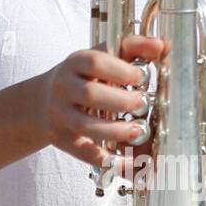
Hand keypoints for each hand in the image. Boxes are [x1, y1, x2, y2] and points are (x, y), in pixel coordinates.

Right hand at [37, 34, 163, 172]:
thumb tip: (162, 45)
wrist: (42, 100)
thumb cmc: (83, 77)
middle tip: (142, 104)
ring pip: (84, 125)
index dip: (121, 70)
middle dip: (120, 101)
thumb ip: (132, 48)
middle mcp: (63, 86)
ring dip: (115, 130)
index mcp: (75, 62)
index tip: (142, 77)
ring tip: (138, 131)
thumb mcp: (101, 57)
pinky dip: (106, 159)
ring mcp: (59, 114)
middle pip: (89, 94)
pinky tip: (127, 161)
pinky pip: (82, 152)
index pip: (95, 62)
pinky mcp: (61, 138)